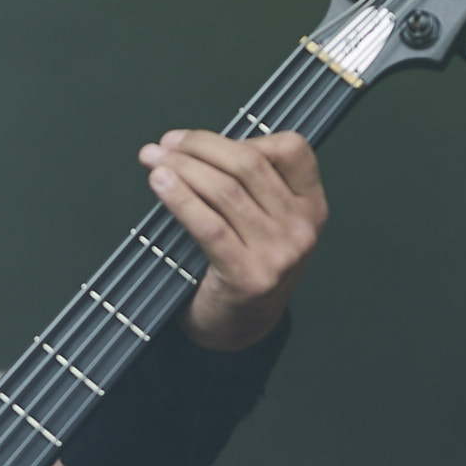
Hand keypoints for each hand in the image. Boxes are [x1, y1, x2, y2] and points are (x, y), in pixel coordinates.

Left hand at [137, 128, 326, 351]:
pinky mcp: (249, 275)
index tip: (195, 140)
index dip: (241, 136)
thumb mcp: (266, 224)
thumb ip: (249, 186)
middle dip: (199, 146)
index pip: (291, 149)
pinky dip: (180, 198)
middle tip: (163, 145)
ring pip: (225, 190)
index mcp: (312, 206)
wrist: (239, 329)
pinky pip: (209, 225)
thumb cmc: (244, 266)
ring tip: (153, 160)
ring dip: (182, 168)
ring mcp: (279, 253)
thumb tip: (192, 146)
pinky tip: (160, 184)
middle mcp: (302, 228)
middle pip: (248, 164)